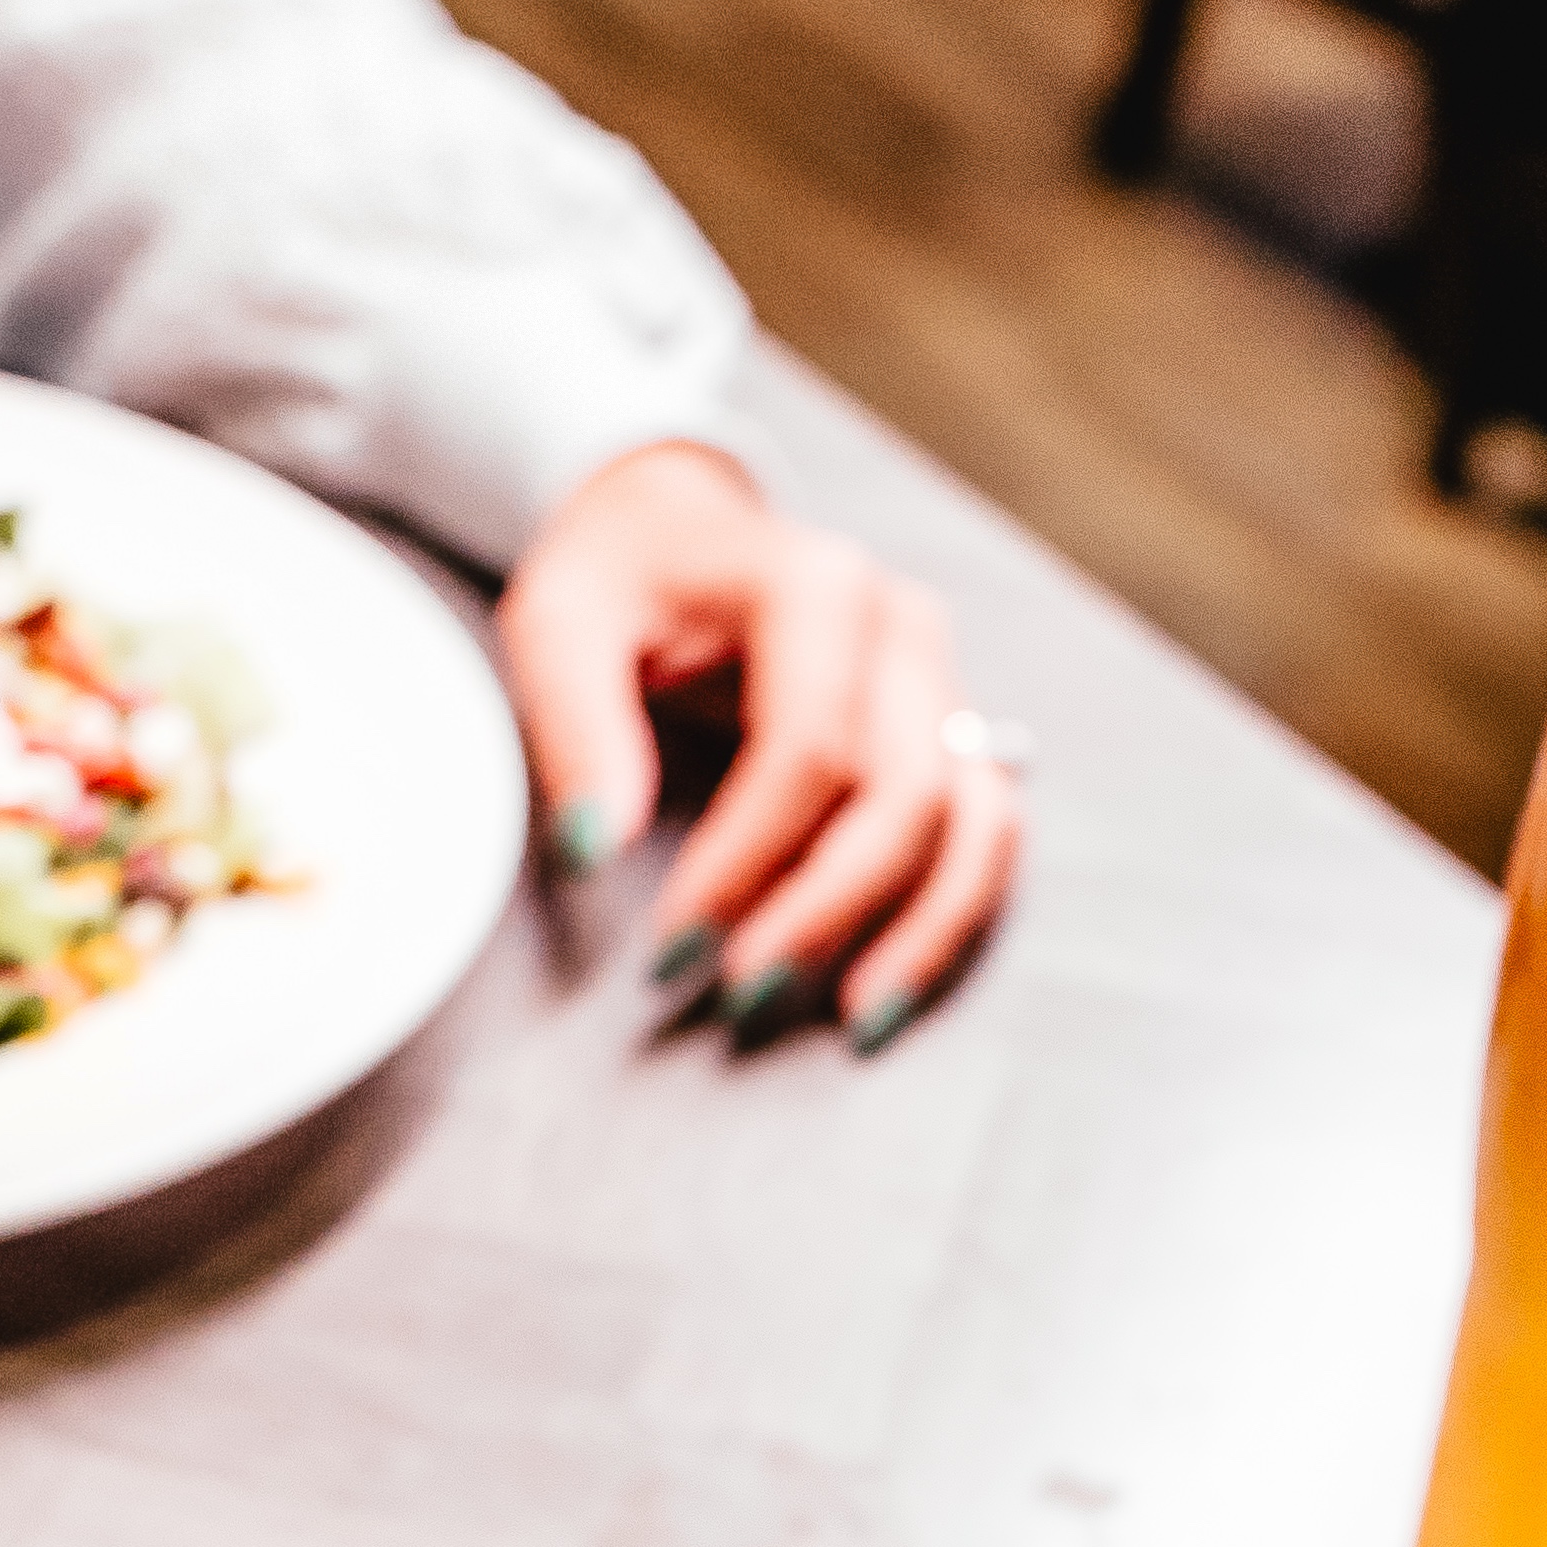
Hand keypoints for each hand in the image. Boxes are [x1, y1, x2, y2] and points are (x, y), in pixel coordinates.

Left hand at [495, 443, 1019, 1048]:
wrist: (675, 527)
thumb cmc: (616, 578)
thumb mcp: (559, 625)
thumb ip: (578, 729)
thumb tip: (596, 850)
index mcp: (813, 585)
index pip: (807, 749)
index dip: (746, 861)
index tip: (673, 946)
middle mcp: (899, 626)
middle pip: (903, 794)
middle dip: (827, 909)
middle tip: (742, 991)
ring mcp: (940, 678)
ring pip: (973, 821)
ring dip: (923, 929)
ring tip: (856, 1018)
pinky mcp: (951, 728)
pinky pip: (987, 832)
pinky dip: (953, 911)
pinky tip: (894, 980)